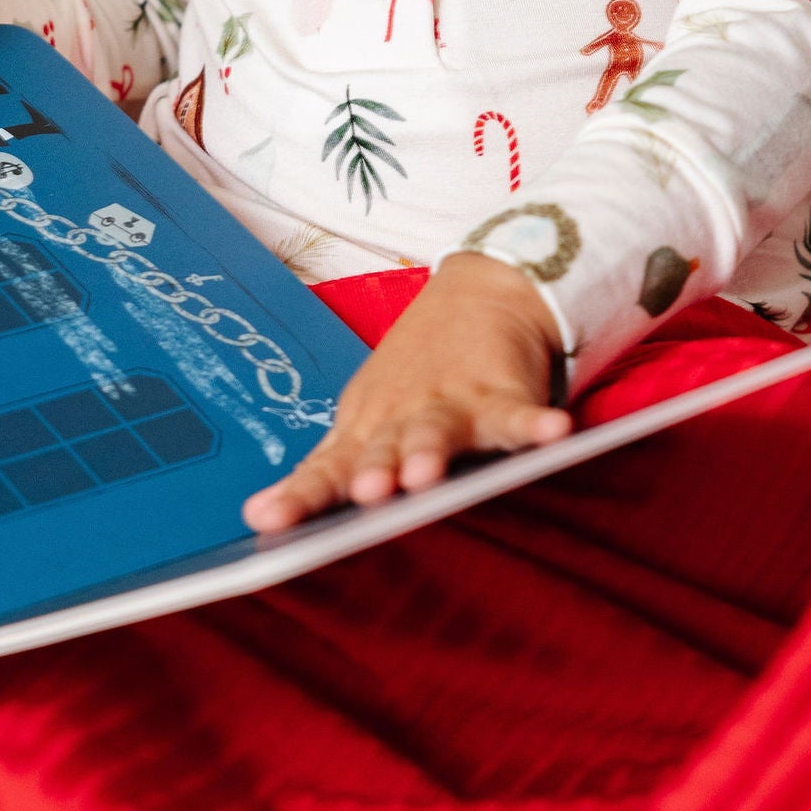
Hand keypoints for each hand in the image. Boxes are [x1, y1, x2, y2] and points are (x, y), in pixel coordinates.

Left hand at [244, 254, 570, 532]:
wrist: (479, 291)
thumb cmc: (412, 376)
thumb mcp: (364, 421)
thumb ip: (325, 471)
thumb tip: (256, 519)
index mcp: (364, 430)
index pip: (326, 469)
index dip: (300, 494)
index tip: (266, 519)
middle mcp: (402, 417)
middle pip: (382, 448)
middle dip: (372, 469)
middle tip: (364, 491)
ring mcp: (452, 403)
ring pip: (438, 430)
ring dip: (431, 449)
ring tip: (425, 473)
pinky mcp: (503, 394)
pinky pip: (518, 415)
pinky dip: (536, 424)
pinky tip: (554, 433)